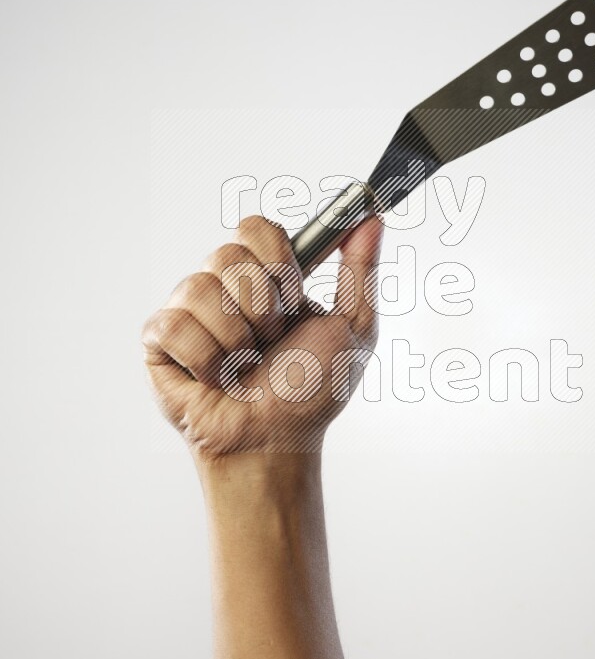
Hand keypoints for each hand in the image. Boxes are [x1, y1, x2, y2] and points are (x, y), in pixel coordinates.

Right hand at [142, 214, 382, 459]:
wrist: (277, 441)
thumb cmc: (311, 392)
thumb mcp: (353, 328)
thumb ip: (360, 270)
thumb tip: (370, 218)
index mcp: (265, 277)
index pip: (255, 228)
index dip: (277, 263)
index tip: (294, 299)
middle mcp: (223, 286)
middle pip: (228, 255)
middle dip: (262, 308)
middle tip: (271, 342)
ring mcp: (189, 311)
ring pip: (199, 289)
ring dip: (236, 339)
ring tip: (245, 365)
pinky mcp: (160, 342)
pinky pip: (172, 325)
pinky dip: (205, 359)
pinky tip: (216, 379)